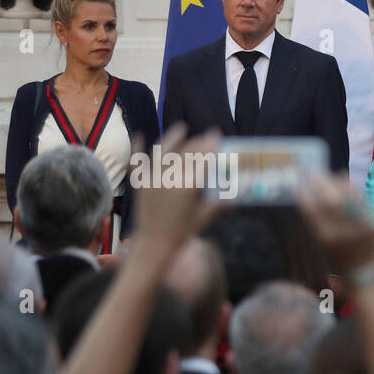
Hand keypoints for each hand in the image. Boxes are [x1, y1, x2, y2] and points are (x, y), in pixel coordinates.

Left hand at [131, 123, 218, 249]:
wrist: (154, 244)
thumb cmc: (183, 232)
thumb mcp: (205, 216)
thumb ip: (219, 201)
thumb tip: (236, 192)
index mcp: (187, 185)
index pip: (201, 158)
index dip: (210, 145)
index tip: (217, 136)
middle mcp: (169, 177)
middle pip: (185, 152)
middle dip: (198, 142)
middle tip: (208, 136)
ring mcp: (152, 178)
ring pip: (164, 152)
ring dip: (173, 138)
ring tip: (182, 128)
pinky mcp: (140, 183)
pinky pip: (137, 162)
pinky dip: (137, 148)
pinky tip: (140, 135)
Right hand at [295, 174, 373, 272]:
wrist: (361, 269)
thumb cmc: (334, 256)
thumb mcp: (319, 241)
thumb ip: (313, 219)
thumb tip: (305, 191)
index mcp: (325, 237)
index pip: (312, 210)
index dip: (304, 194)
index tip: (298, 184)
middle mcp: (343, 231)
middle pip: (331, 201)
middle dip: (320, 183)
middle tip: (312, 173)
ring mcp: (359, 225)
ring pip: (347, 197)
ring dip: (335, 182)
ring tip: (326, 176)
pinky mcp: (371, 221)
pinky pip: (360, 198)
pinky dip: (350, 186)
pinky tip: (342, 179)